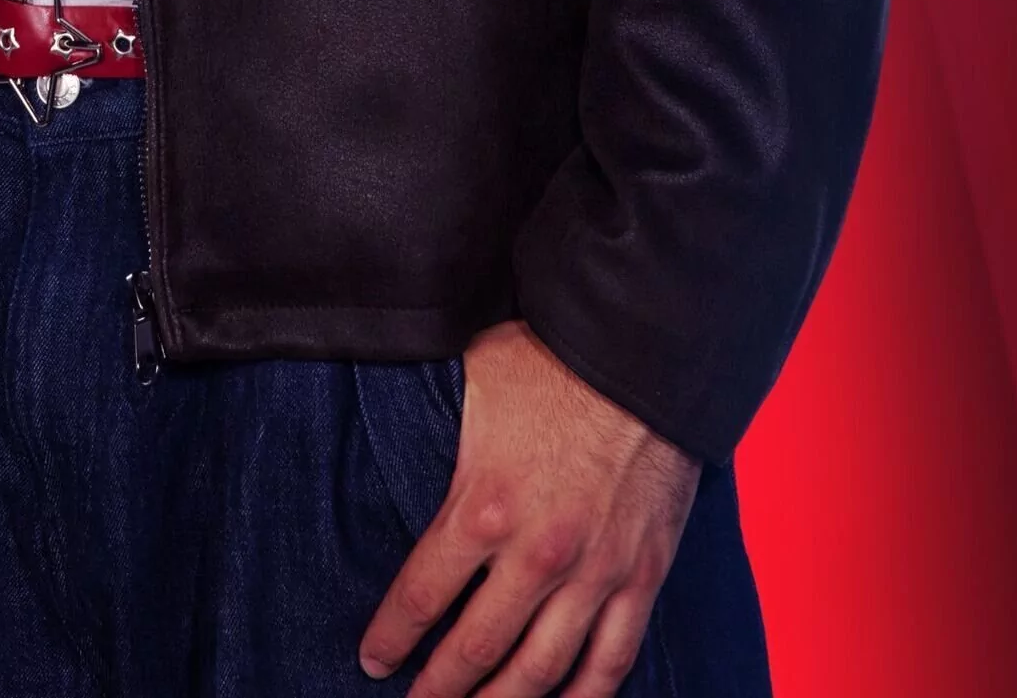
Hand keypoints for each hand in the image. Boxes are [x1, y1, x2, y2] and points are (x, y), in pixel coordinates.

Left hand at [358, 319, 700, 695]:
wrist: (640, 352)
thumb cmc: (549, 360)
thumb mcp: (472, 384)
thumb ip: (438, 430)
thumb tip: (390, 432)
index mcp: (483, 506)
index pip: (422, 595)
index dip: (392, 636)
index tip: (373, 660)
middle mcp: (536, 553)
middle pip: (475, 648)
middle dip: (438, 689)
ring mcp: (595, 572)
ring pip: (540, 670)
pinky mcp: (642, 575)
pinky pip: (613, 659)